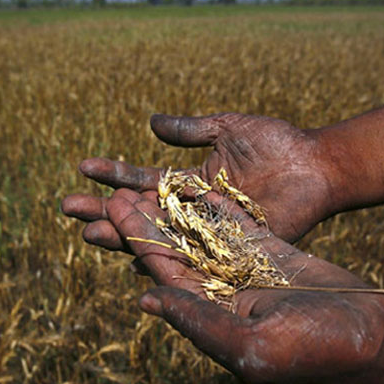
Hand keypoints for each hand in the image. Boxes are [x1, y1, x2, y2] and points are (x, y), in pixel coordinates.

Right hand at [62, 113, 338, 242]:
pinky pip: (192, 258)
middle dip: (104, 210)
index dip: (114, 174)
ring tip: (89, 232)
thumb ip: (192, 130)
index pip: (143, 181)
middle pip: (141, 214)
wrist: (316, 166)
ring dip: (124, 235)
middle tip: (68, 207)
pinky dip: (165, 260)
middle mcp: (194, 211)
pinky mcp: (229, 250)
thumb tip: (150, 123)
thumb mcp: (229, 129)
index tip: (82, 166)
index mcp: (192, 182)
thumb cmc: (277, 144)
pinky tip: (135, 260)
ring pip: (159, 238)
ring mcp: (210, 233)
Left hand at [98, 187, 383, 383]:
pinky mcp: (274, 253)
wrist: (375, 337)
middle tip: (115, 192)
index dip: (136, 240)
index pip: (164, 273)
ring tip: (147, 183)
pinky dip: (216, 206)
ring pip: (201, 235)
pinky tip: (194, 187)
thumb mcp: (252, 342)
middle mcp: (225, 292)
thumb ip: (199, 320)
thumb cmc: (317, 349)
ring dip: (174, 211)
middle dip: (146, 222)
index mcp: (214, 315)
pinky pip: (238, 226)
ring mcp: (250, 271)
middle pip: (175, 251)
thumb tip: (145, 300)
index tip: (111, 210)